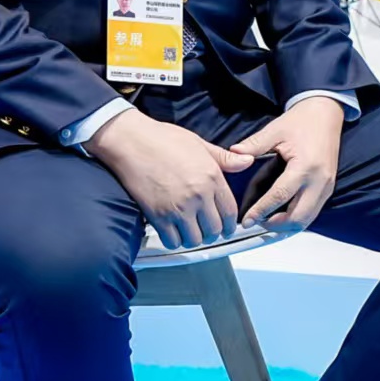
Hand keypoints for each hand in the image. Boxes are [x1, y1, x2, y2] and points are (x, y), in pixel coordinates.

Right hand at [87, 109, 253, 249]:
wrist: (131, 140)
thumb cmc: (163, 138)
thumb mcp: (200, 144)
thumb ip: (225, 159)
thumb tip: (247, 162)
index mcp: (212, 177)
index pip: (230, 212)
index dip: (230, 225)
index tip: (226, 228)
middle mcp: (198, 195)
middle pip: (214, 230)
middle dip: (212, 232)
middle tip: (206, 229)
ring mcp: (177, 208)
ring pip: (195, 240)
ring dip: (194, 238)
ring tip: (190, 230)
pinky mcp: (157, 216)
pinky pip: (172, 241)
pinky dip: (174, 241)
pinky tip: (173, 231)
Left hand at [232, 96, 344, 232]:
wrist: (326, 113)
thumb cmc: (302, 121)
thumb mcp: (275, 130)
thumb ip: (254, 144)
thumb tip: (234, 153)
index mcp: (305, 166)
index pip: (280, 197)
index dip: (261, 211)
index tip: (246, 220)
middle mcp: (319, 181)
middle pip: (298, 218)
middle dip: (275, 225)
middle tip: (256, 222)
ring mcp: (326, 186)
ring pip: (307, 219)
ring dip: (286, 225)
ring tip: (267, 220)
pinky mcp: (328, 188)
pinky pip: (313, 212)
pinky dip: (296, 217)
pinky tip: (281, 213)